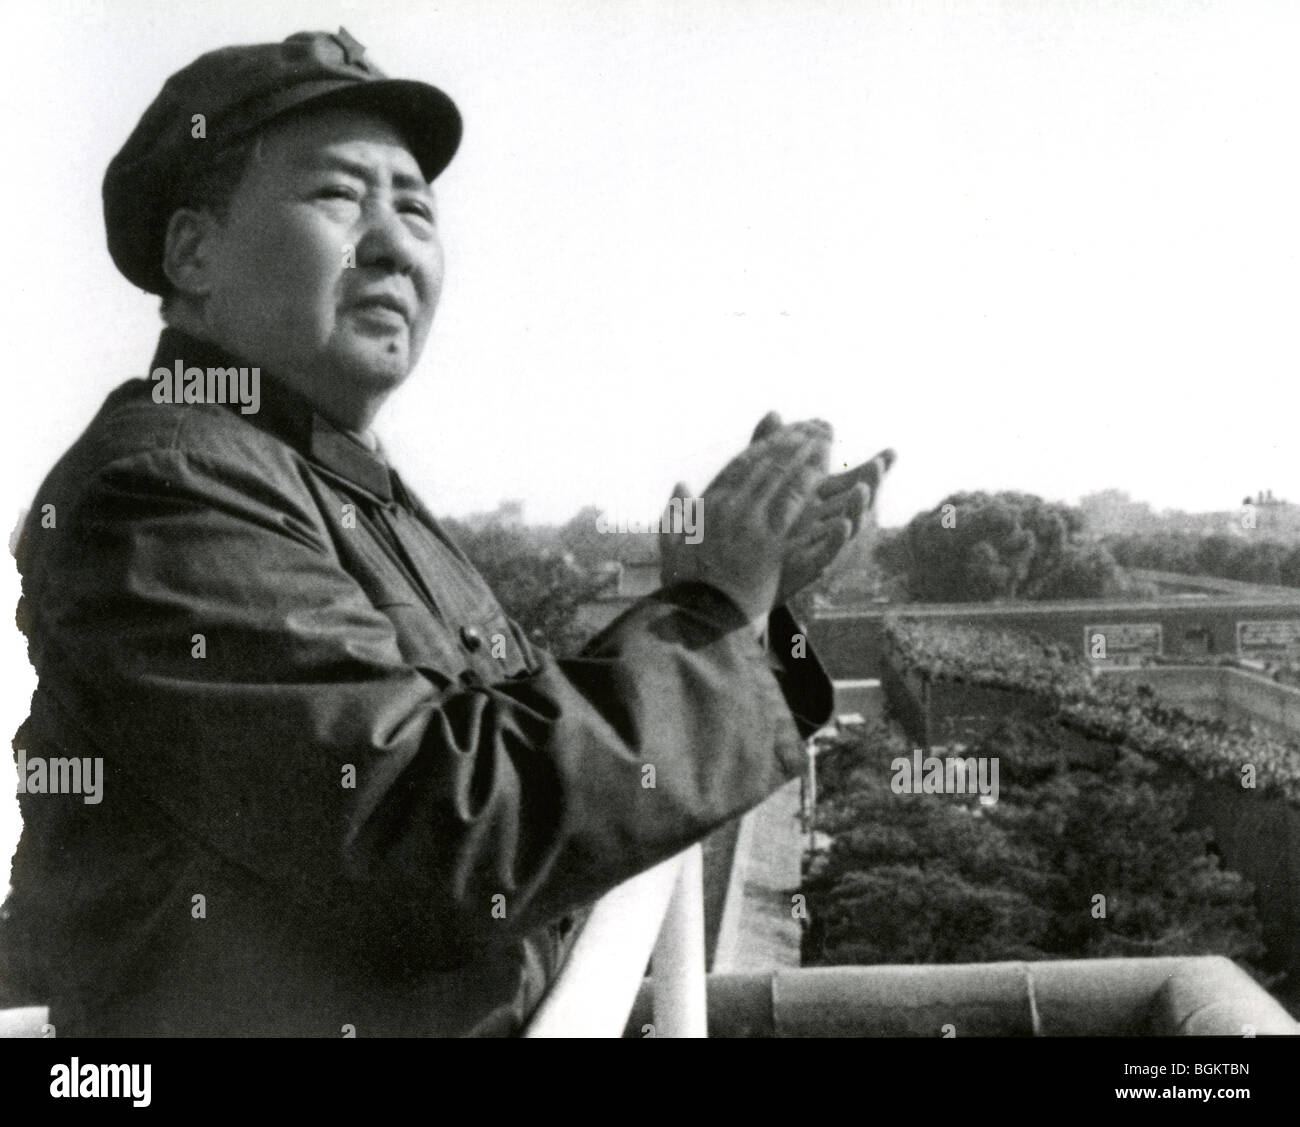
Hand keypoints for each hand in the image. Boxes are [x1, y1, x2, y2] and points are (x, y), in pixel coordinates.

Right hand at [659, 420, 831, 626]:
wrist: (696, 617)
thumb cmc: (683, 586)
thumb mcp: (670, 544)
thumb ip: (675, 511)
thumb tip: (680, 485)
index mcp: (709, 507)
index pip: (741, 466)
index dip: (764, 445)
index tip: (782, 429)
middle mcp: (729, 509)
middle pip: (766, 465)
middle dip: (792, 441)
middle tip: (815, 424)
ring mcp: (750, 524)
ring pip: (781, 477)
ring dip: (804, 453)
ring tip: (824, 436)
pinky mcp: (769, 543)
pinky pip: (793, 504)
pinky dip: (809, 482)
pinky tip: (826, 468)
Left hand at [749, 411, 894, 603]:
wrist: (739, 574)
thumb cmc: (758, 526)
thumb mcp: (765, 481)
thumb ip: (771, 447)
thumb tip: (775, 412)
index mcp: (822, 501)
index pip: (854, 481)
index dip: (873, 468)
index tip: (892, 452)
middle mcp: (825, 522)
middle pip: (857, 502)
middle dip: (872, 483)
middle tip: (881, 464)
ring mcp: (818, 544)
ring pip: (847, 526)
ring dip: (857, 508)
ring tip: (864, 489)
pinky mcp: (807, 564)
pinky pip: (827, 552)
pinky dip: (836, 539)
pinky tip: (842, 524)